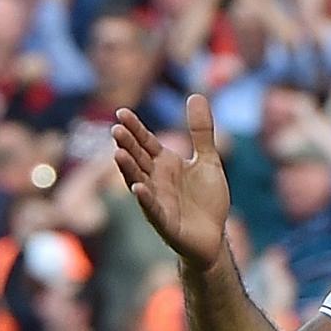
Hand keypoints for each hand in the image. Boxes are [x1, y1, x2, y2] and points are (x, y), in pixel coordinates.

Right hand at [113, 95, 230, 272]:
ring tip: (118, 154)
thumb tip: (196, 95)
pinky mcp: (165, 223)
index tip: (122, 112)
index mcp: (164, 163)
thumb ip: (201, 131)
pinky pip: (153, 209)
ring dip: (128, 169)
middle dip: (127, 145)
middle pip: (138, 158)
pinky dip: (146, 200)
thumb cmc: (206, 199)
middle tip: (116, 129)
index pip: (145, 142)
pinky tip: (138, 189)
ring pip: (138, 181)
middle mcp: (155, 179)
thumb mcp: (208, 160)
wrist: (214, 235)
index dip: (135, 128)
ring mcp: (157, 201)